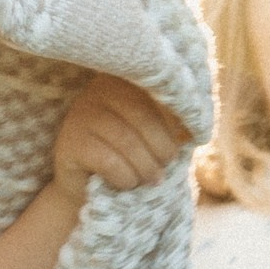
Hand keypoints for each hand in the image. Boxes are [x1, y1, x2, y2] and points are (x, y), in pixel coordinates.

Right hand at [49, 74, 190, 201]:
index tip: (190, 141)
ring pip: (128, 141)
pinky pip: (109, 161)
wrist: (88, 188)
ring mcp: (81, 114)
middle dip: (162, 149)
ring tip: (152, 180)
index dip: (177, 121)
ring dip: (146, 168)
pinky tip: (127, 183)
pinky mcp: (70, 143)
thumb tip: (198, 130)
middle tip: (165, 169)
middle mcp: (99, 90)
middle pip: (144, 117)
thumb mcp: (154, 137)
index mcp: (124, 80)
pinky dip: (126, 177)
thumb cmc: (129, 158)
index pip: (158, 94)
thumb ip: (174, 125)